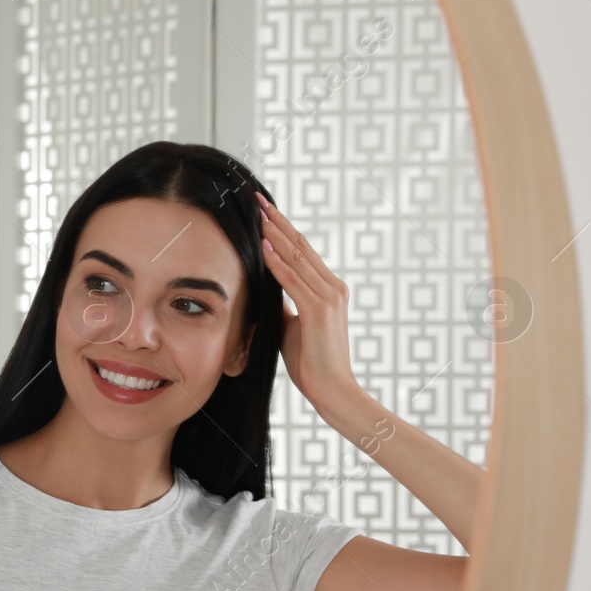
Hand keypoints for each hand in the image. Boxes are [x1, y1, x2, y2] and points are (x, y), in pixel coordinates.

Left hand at [257, 192, 358, 407]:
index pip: (303, 251)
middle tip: (258, 200)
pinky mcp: (319, 311)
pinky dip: (276, 263)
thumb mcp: (293, 327)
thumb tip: (267, 294)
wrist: (333, 390)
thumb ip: (285, 306)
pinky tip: (262, 247)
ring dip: (274, 235)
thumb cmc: (312, 363)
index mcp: (329, 289)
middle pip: (300, 246)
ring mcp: (329, 297)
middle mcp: (333, 287)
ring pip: (297, 258)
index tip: (264, 213)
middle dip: (277, 222)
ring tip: (257, 215)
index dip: (283, 230)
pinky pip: (293, 280)